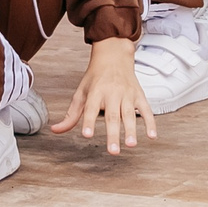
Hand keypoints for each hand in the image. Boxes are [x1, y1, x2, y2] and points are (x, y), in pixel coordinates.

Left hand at [51, 37, 157, 153]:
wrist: (114, 55)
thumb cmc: (96, 77)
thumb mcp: (81, 92)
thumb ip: (71, 114)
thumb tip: (55, 130)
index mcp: (96, 92)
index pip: (91, 108)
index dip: (89, 121)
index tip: (87, 135)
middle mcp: (112, 92)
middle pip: (112, 116)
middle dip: (113, 134)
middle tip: (113, 151)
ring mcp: (127, 94)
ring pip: (129, 114)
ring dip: (131, 130)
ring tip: (131, 145)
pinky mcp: (139, 95)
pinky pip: (146, 109)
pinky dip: (150, 122)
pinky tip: (152, 136)